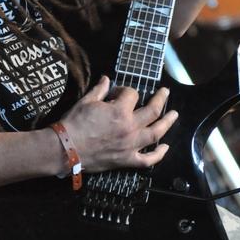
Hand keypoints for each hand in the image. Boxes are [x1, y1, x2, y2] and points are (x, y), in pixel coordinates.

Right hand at [59, 75, 177, 171]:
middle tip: (166, 92)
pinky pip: (148, 160)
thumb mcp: (86, 102)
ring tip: (174, 114)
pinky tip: (165, 147)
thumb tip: (107, 79)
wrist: (66, 149)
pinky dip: (158, 154)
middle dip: (160, 99)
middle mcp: (130, 127)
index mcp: (120, 111)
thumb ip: (100, 90)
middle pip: (153, 111)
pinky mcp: (127, 160)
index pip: (132, 94)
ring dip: (167, 123)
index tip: (119, 92)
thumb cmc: (74, 123)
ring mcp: (131, 145)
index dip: (126, 90)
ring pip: (156, 133)